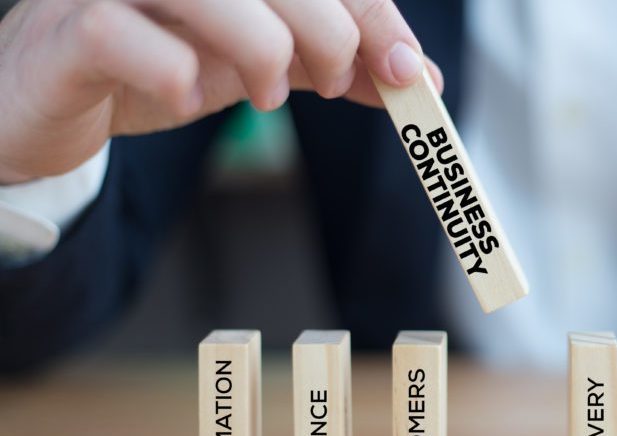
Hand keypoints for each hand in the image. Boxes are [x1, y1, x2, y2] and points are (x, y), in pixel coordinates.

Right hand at [0, 0, 443, 183]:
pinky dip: (172, 73)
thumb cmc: (159, 63)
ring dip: (262, 49)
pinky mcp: (68, 33)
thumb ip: (335, 65)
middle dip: (329, 33)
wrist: (58, 98)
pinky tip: (187, 97)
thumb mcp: (263, 63)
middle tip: (333, 82)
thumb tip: (416, 77)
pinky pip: (122, 36)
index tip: (407, 68)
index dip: (371, 13)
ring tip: (268, 95)